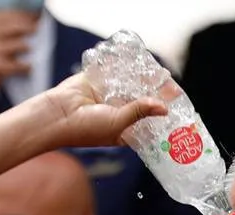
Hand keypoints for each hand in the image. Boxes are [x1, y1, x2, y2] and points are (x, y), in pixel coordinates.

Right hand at [0, 10, 35, 82]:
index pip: (3, 16)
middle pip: (11, 28)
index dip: (19, 16)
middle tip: (35, 29)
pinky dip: (24, 66)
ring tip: (29, 47)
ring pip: (16, 45)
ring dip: (26, 46)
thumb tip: (23, 18)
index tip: (30, 17)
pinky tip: (29, 67)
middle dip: (26, 27)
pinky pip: (15, 65)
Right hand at [34, 73, 166, 149]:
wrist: (59, 115)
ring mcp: (108, 96)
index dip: (160, 114)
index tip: (175, 107)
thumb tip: (164, 107)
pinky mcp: (99, 81)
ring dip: (143, 79)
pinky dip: (126, 68)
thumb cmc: (87, 128)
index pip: (146, 121)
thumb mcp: (118, 123)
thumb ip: (140, 112)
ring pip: (130, 86)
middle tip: (170, 86)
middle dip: (155, 94)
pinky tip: (140, 63)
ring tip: (159, 73)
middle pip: (141, 101)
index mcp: (122, 130)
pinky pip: (116, 72)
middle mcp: (117, 113)